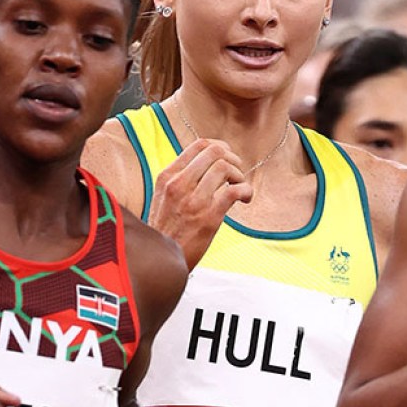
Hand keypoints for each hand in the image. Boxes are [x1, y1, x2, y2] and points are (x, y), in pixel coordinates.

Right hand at [148, 138, 252, 267]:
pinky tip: (245, 199)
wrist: (160, 262)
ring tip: (239, 188)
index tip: (227, 160)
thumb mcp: (163, 198)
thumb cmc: (165, 232)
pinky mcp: (208, 217)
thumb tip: (206, 165)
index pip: (199, 145)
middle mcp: (178, 184)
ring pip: (225, 168)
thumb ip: (180, 180)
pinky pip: (234, 191)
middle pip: (215, 152)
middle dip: (233, 160)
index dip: (221, 148)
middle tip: (236, 175)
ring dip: (240, 176)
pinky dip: (246, 191)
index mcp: (167, 177)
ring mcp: (193, 200)